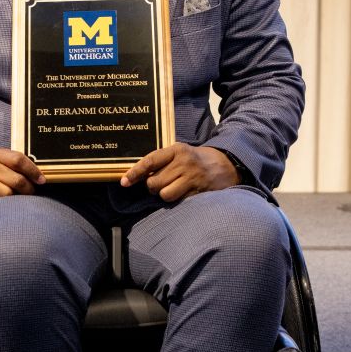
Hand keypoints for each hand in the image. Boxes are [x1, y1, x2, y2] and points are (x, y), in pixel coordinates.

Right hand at [0, 149, 45, 199]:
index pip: (18, 160)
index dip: (33, 171)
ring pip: (7, 194)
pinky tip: (5, 204)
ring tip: (17, 198)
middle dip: (28, 189)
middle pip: (16, 180)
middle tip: (30, 192)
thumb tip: (41, 178)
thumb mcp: (3, 162)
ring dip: (16, 199)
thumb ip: (19, 166)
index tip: (42, 181)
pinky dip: (4, 206)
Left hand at [120, 143, 238, 201]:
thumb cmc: (195, 160)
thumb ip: (161, 161)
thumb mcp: (180, 153)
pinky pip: (178, 201)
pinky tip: (184, 193)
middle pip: (154, 182)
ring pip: (164, 194)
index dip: (135, 172)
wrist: (226, 165)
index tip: (124, 182)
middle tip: (161, 183)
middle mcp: (183, 162)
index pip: (150, 161)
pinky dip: (177, 200)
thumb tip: (137, 176)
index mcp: (176, 150)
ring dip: (165, 195)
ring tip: (173, 188)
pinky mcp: (199, 191)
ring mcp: (192, 178)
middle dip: (153, 186)